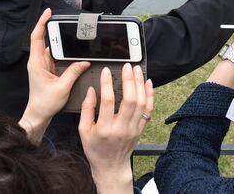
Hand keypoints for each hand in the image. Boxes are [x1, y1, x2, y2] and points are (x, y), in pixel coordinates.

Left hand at [20, 8, 89, 143]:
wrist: (38, 115)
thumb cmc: (45, 103)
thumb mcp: (62, 87)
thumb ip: (74, 72)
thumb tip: (84, 61)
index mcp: (36, 63)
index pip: (37, 37)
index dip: (42, 23)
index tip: (48, 13)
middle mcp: (38, 61)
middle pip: (44, 39)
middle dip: (54, 28)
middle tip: (66, 20)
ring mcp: (43, 65)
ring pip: (52, 47)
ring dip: (60, 41)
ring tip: (72, 34)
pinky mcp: (48, 69)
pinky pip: (56, 56)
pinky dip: (64, 51)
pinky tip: (73, 50)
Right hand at [79, 64, 153, 193]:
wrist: (111, 166)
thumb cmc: (95, 149)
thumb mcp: (83, 131)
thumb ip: (86, 110)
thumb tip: (91, 90)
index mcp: (105, 129)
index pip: (108, 102)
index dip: (107, 84)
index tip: (107, 71)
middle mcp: (121, 128)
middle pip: (130, 100)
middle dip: (129, 80)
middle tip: (127, 66)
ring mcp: (133, 129)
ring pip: (141, 103)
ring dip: (140, 84)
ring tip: (137, 70)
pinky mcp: (141, 129)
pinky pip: (148, 110)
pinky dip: (150, 95)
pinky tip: (147, 83)